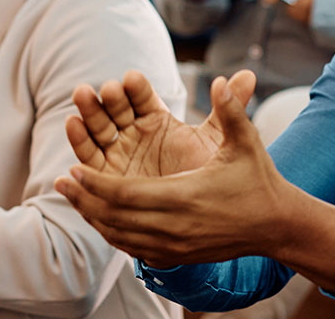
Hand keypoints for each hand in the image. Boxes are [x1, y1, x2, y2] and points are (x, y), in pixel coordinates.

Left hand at [57, 70, 306, 266]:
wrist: (275, 225)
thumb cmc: (258, 180)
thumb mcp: (246, 143)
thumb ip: (232, 110)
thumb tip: (222, 77)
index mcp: (184, 197)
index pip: (125, 195)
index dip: (95, 183)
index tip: (73, 168)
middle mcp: (174, 226)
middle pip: (114, 218)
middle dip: (84, 199)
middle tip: (59, 182)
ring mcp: (175, 246)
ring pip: (120, 236)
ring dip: (92, 217)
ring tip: (71, 198)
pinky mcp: (177, 256)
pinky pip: (133, 249)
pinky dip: (112, 234)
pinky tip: (99, 219)